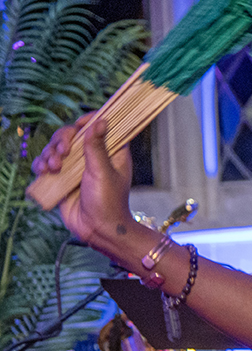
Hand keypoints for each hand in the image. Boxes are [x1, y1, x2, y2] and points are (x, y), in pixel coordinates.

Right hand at [32, 114, 133, 253]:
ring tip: (54, 168)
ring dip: (50, 153)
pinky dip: (41, 164)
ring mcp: (75, 167)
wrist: (96, 229)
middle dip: (62, 140)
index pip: (100, 126)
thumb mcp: (103, 171)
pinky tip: (44, 171)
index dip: (89, 121)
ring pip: (55, 148)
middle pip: (71, 134)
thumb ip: (97, 146)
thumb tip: (101, 121)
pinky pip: (46, 164)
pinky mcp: (61, 178)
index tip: (80, 124)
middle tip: (63, 152)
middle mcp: (92, 156)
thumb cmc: (107, 201)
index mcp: (110, 152)